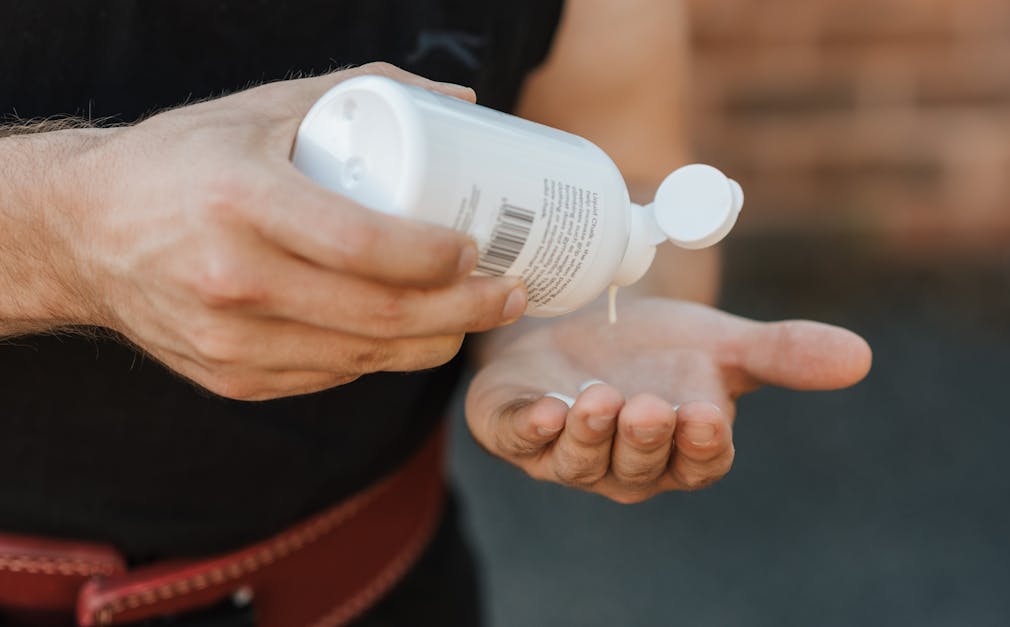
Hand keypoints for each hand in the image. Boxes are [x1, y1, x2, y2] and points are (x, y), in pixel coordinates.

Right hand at [55, 63, 526, 399]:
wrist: (82, 234)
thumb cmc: (184, 160)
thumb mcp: (261, 109)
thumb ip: (361, 93)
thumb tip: (464, 104)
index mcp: (242, 202)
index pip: (364, 246)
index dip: (436, 257)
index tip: (479, 247)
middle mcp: (233, 280)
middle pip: (381, 314)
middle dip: (465, 311)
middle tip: (509, 293)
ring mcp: (230, 341)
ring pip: (365, 357)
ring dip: (437, 343)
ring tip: (477, 315)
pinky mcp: (232, 378)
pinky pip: (332, 375)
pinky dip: (383, 358)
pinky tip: (412, 336)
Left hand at [466, 298, 871, 502]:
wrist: (581, 320)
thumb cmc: (656, 346)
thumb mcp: (721, 342)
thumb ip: (783, 353)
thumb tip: (860, 357)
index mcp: (680, 450)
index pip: (698, 463)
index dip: (701, 447)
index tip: (706, 419)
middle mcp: (624, 463)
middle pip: (638, 468)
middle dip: (644, 441)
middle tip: (651, 407)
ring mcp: (566, 451)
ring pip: (579, 461)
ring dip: (589, 435)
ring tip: (600, 401)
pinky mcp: (516, 428)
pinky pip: (520, 442)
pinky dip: (529, 430)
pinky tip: (543, 408)